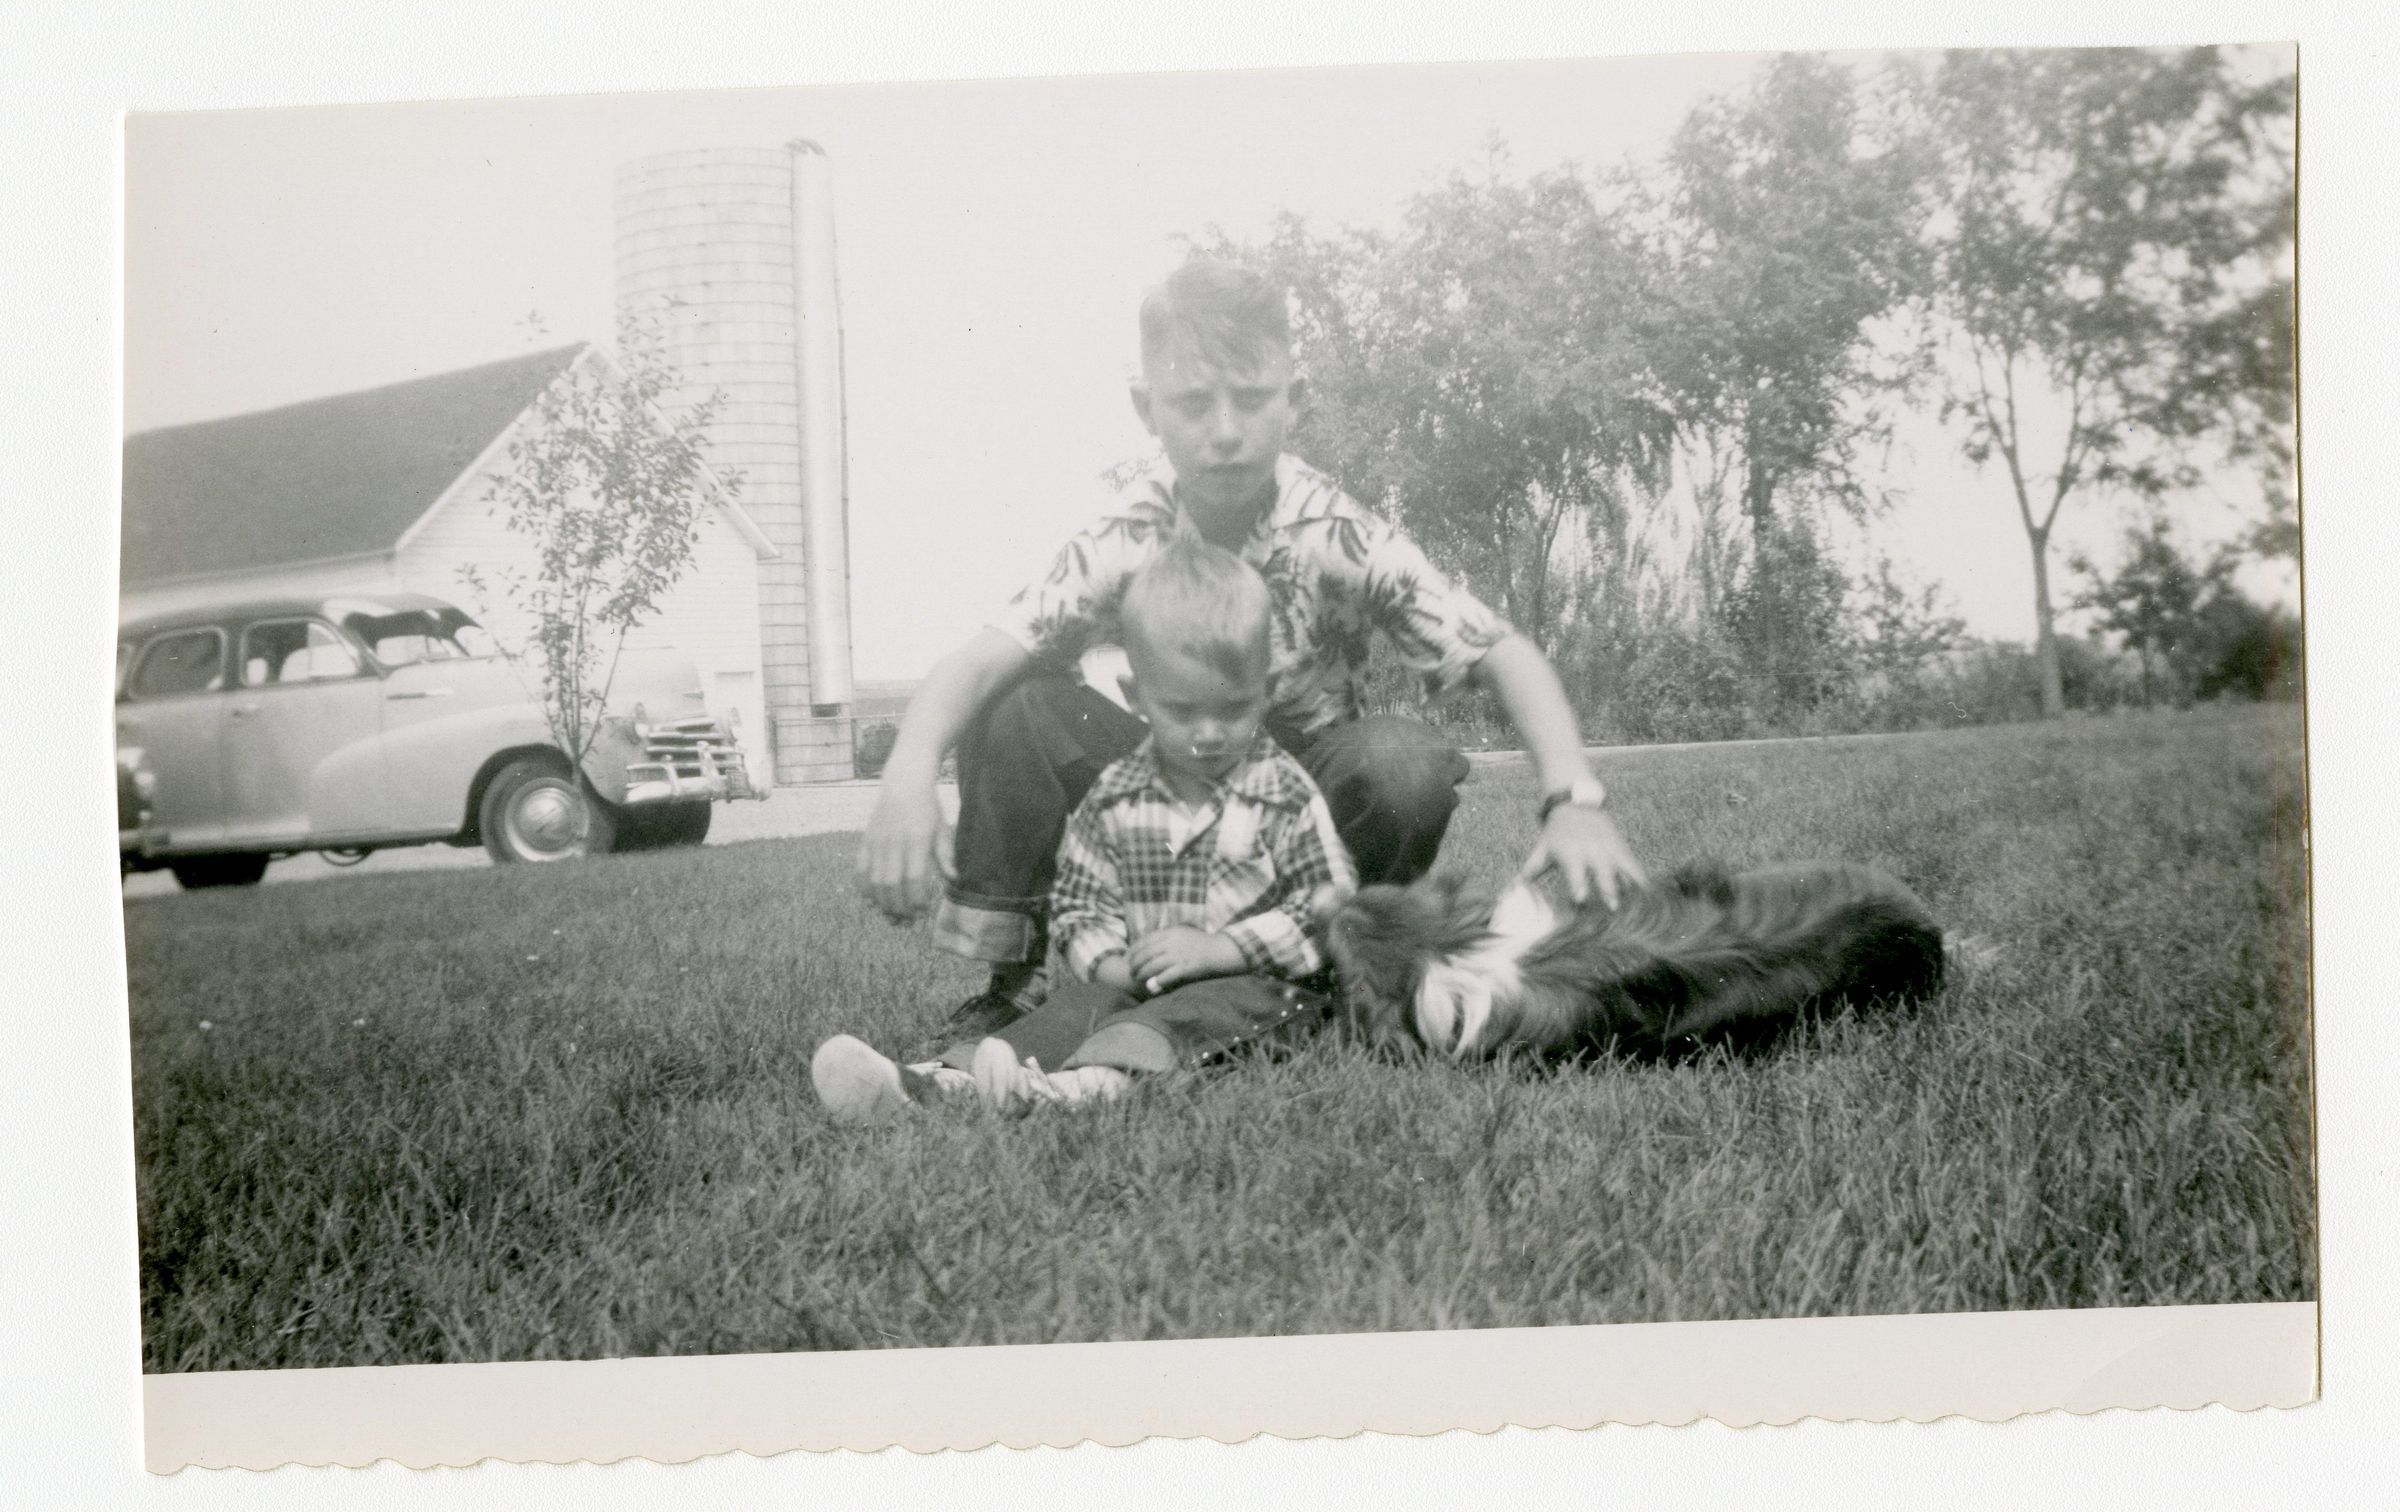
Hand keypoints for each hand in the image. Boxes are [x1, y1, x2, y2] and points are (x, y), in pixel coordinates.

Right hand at [857, 780, 953, 922]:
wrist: (903, 783)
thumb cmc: (928, 809)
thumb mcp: (943, 829)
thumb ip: (946, 855)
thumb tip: (954, 879)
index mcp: (916, 840)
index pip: (914, 878)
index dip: (916, 899)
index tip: (922, 912)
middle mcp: (894, 842)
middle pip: (891, 884)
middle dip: (898, 908)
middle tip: (906, 922)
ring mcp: (877, 842)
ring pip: (874, 881)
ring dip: (882, 903)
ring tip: (891, 917)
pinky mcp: (866, 841)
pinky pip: (860, 870)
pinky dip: (864, 888)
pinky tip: (873, 901)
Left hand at [1126, 927, 1244, 995]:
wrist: (1218, 950)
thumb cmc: (1198, 943)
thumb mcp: (1180, 932)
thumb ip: (1164, 937)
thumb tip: (1146, 945)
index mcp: (1169, 932)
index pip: (1143, 941)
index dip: (1132, 951)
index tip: (1127, 958)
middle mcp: (1171, 943)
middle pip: (1145, 954)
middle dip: (1134, 964)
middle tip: (1130, 972)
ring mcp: (1178, 955)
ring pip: (1152, 966)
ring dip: (1142, 974)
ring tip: (1138, 979)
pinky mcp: (1185, 968)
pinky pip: (1166, 976)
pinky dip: (1157, 982)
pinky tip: (1151, 986)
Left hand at [1518, 804, 1644, 907]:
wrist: (1576, 804)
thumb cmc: (1556, 833)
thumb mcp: (1543, 849)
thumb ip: (1531, 870)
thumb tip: (1511, 890)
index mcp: (1571, 854)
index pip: (1575, 874)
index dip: (1578, 887)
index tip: (1581, 901)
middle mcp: (1593, 852)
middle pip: (1603, 874)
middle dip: (1609, 890)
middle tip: (1614, 909)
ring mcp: (1610, 850)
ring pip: (1625, 870)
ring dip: (1633, 888)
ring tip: (1642, 908)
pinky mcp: (1623, 849)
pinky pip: (1635, 867)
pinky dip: (1643, 882)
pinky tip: (1651, 900)